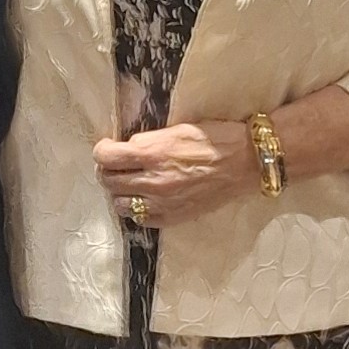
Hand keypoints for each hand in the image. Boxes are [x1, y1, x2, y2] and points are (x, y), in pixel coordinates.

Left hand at [93, 123, 257, 227]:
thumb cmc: (215, 138)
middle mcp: (151, 180)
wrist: (245, 162)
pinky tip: (147, 199)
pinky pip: (141, 220)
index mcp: (150, 152)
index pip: (105, 157)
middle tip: (118, 165)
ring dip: (121, 192)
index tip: (108, 148)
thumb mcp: (176, 129)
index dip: (102, 150)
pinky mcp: (173, 217)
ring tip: (131, 184)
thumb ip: (148, 141)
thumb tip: (128, 147)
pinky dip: (139, 210)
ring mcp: (161, 203)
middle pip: (108, 181)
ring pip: (120, 204)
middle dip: (109, 171)